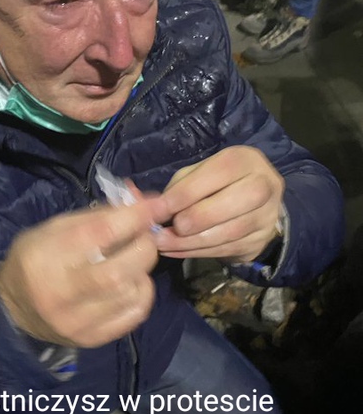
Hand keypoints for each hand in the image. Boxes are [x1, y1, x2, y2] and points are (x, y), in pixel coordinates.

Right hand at [0, 202, 158, 347]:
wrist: (13, 310)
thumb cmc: (35, 259)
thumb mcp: (54, 228)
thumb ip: (96, 216)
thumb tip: (141, 202)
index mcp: (47, 256)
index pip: (101, 233)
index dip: (135, 217)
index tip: (155, 205)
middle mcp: (61, 292)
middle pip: (120, 269)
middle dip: (144, 245)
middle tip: (144, 235)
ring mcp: (77, 321)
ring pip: (131, 291)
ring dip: (142, 269)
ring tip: (132, 259)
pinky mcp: (91, 338)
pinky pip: (135, 314)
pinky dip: (142, 292)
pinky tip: (131, 282)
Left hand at [149, 146, 284, 263]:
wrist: (250, 205)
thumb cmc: (216, 183)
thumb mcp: (198, 175)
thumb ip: (177, 187)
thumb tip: (147, 203)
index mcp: (245, 160)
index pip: (220, 172)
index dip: (189, 191)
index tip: (163, 207)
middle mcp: (264, 185)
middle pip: (236, 202)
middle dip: (199, 217)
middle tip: (173, 226)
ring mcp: (267, 216)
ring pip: (231, 232)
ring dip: (193, 241)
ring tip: (165, 243)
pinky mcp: (260, 241)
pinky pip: (228, 249)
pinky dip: (198, 252)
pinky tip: (176, 251)